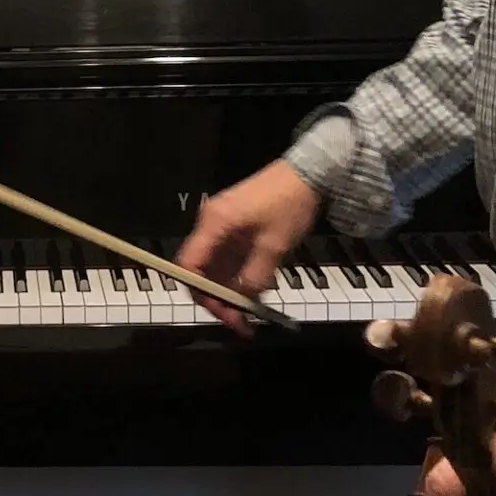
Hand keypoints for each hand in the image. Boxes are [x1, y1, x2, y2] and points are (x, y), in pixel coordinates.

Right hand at [176, 157, 320, 330]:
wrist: (307, 174)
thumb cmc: (288, 204)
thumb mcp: (274, 246)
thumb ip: (254, 277)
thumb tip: (242, 303)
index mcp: (214, 224)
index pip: (188, 264)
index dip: (200, 293)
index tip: (222, 313)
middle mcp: (210, 225)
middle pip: (199, 270)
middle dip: (216, 299)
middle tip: (239, 322)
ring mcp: (221, 228)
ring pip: (213, 269)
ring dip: (228, 292)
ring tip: (251, 313)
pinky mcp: (233, 230)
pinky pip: (226, 261)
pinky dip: (236, 279)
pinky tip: (254, 293)